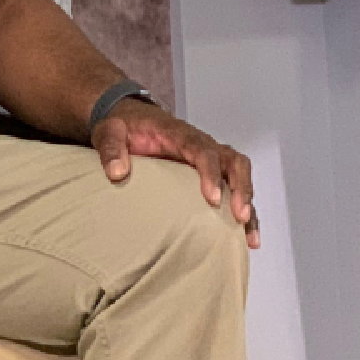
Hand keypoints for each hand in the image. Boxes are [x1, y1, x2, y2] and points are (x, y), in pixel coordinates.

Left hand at [93, 99, 258, 247]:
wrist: (128, 120)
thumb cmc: (122, 128)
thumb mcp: (109, 131)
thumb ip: (111, 148)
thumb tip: (117, 172)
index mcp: (179, 135)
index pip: (203, 150)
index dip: (211, 173)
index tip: (211, 198)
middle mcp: (201, 145)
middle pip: (234, 161)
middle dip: (241, 188)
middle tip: (239, 216)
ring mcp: (210, 159)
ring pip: (240, 177)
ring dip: (248, 205)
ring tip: (249, 237)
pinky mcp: (210, 174)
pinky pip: (235, 190)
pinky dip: (245, 212)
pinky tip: (248, 239)